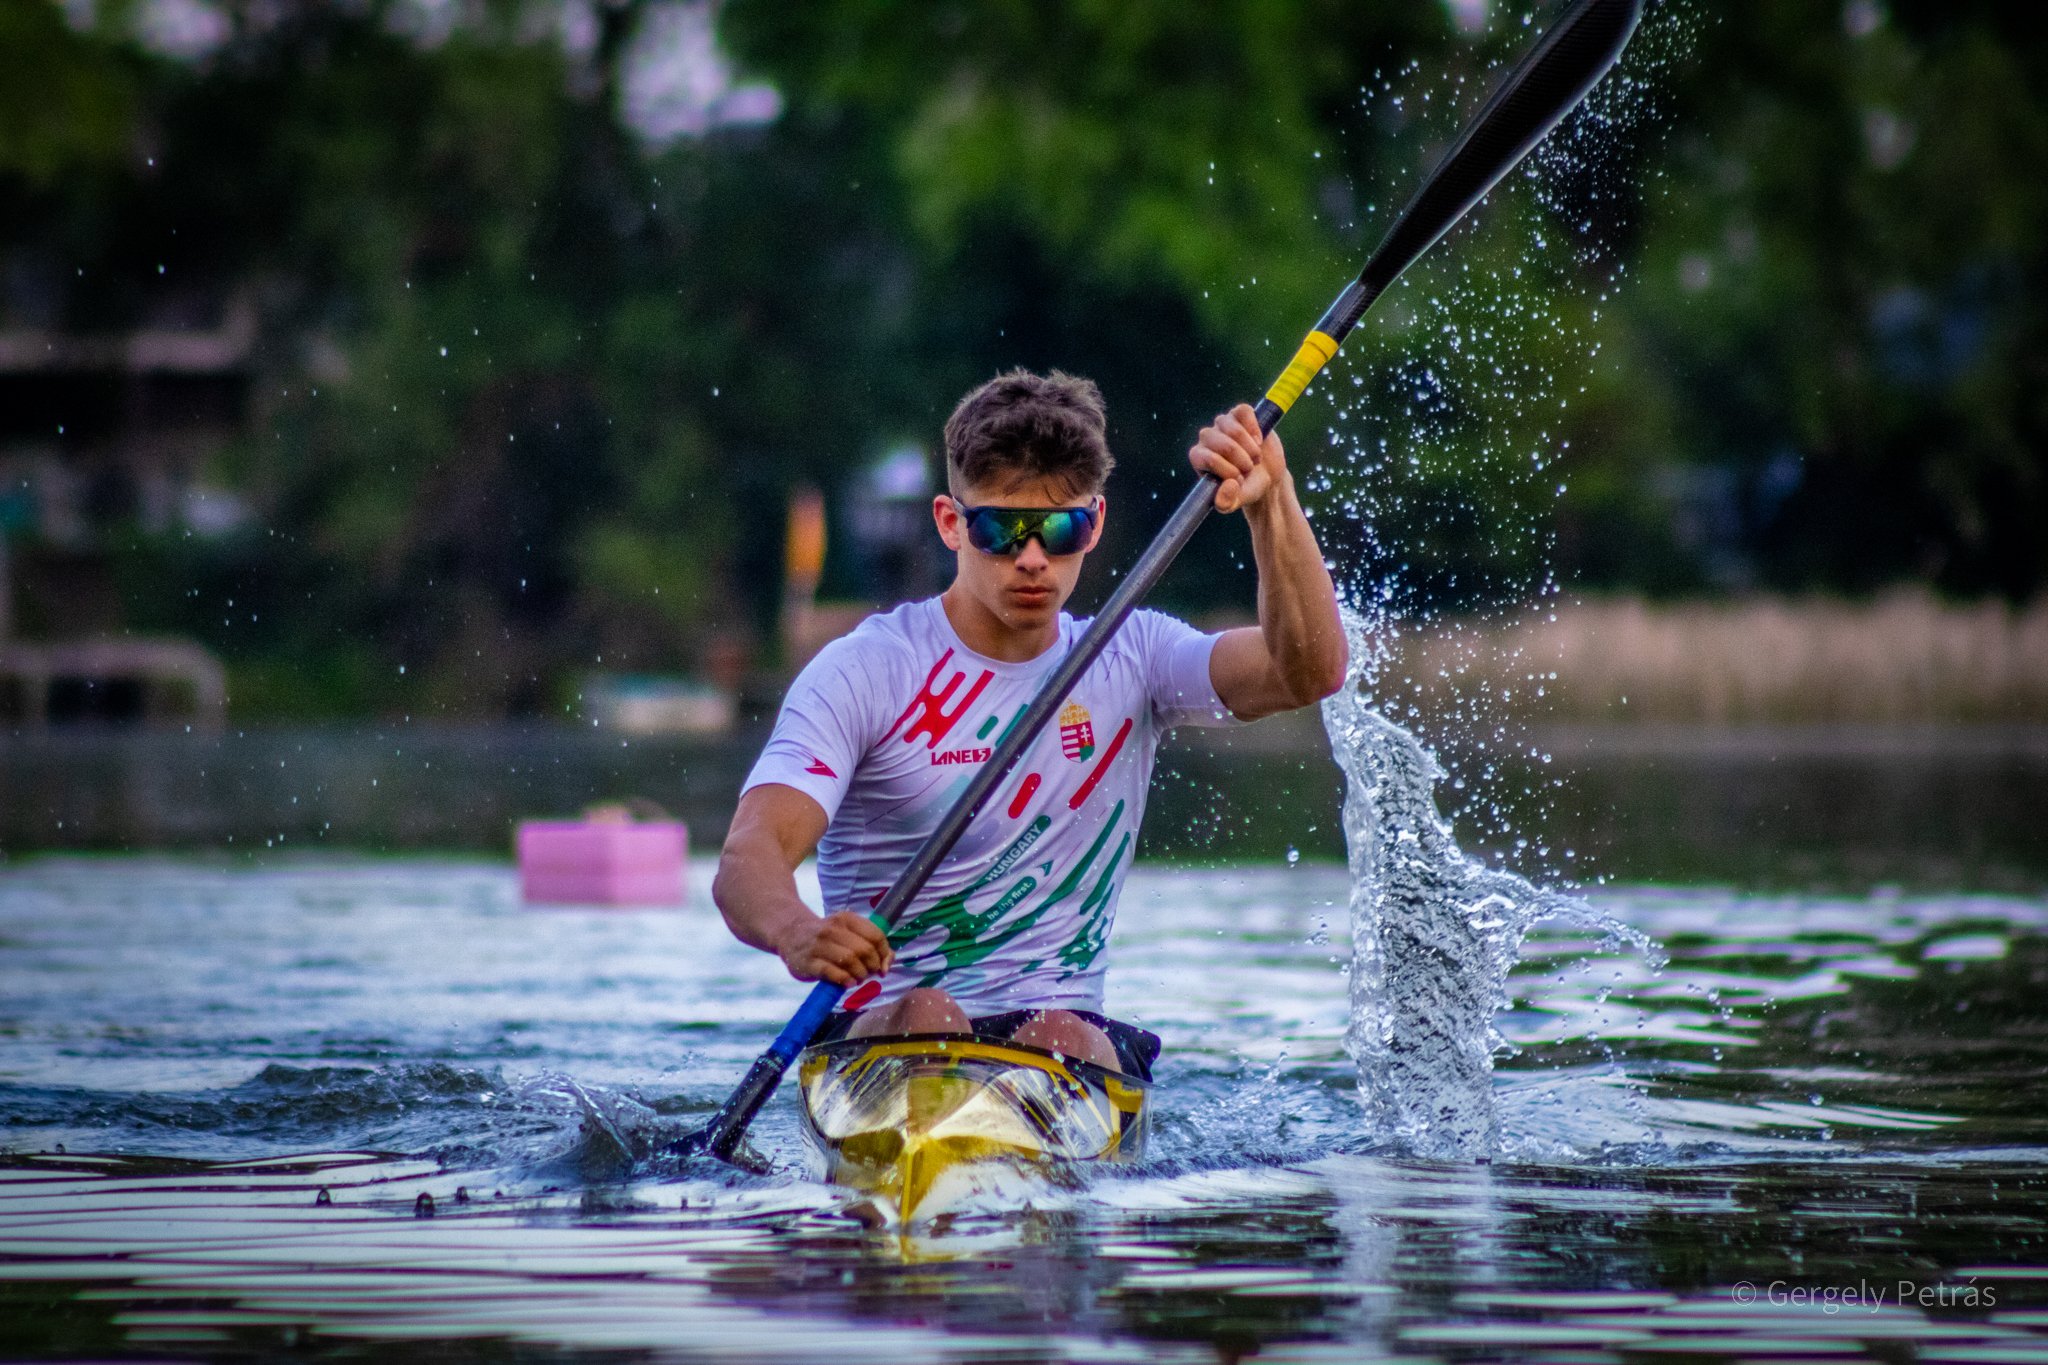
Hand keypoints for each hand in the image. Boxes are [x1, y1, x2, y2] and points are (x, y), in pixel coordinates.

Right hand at [777, 910, 893, 986]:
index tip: (883, 967)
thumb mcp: (848, 932)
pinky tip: (847, 983)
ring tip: (857, 979)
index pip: (875, 936)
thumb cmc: (827, 937)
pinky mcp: (808, 962)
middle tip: (868, 974)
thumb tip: (888, 962)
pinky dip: (845, 980)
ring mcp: (818, 945)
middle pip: (864, 950)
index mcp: (846, 919)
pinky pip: (832, 973)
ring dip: (860, 974)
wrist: (790, 934)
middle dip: (872, 966)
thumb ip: (871, 944)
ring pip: (850, 960)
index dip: (884, 954)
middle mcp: (832, 929)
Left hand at [1189, 403, 1287, 513]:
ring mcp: (1223, 424)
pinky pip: (1243, 412)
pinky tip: (1258, 440)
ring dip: (1250, 448)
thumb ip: (1227, 502)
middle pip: (1223, 444)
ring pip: (1234, 429)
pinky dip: (1253, 428)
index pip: (1208, 458)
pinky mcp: (1239, 414)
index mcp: (1199, 457)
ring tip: (1255, 458)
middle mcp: (1207, 438)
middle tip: (1249, 470)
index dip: (1228, 470)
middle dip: (1241, 460)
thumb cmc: (1246, 488)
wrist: (1266, 475)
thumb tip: (1229, 486)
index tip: (1240, 480)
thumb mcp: (1236, 501)